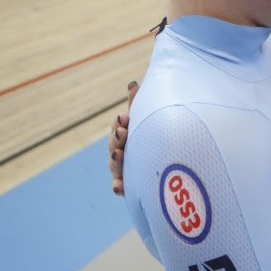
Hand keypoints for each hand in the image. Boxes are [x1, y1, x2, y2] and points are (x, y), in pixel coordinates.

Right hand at [108, 81, 138, 195]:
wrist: (157, 164)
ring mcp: (121, 168)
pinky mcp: (125, 184)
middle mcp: (119, 151)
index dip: (119, 122)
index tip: (125, 118)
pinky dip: (118, 186)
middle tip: (123, 132)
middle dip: (117, 138)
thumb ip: (137, 104)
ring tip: (119, 154)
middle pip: (113, 144)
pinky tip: (119, 187)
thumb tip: (132, 83)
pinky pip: (119, 186)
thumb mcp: (143, 121)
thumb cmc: (148, 137)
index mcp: (124, 134)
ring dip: (115, 159)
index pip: (118, 126)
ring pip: (115, 164)